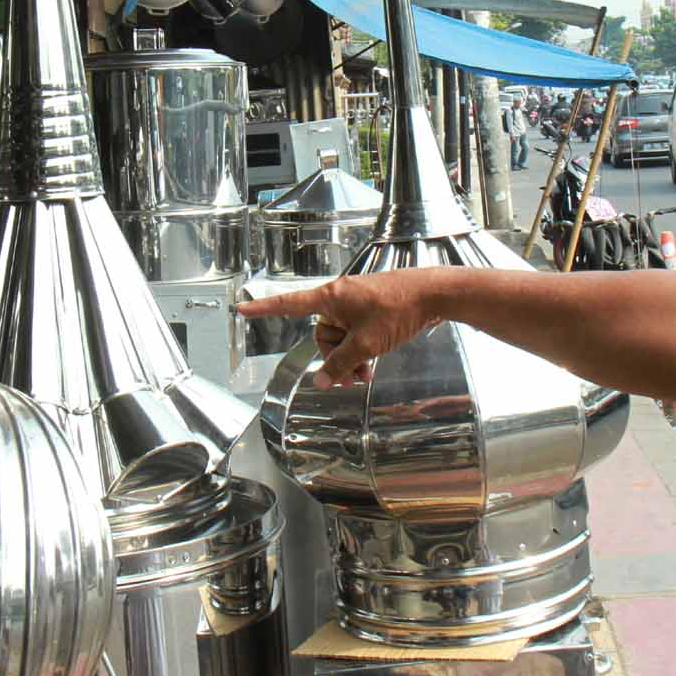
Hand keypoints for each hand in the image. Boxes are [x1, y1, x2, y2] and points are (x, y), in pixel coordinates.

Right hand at [236, 271, 441, 386]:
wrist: (432, 295)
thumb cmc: (398, 309)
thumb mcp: (366, 343)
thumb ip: (341, 363)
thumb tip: (321, 380)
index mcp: (331, 297)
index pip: (289, 304)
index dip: (264, 308)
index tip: (242, 308)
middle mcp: (339, 297)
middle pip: (321, 334)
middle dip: (334, 358)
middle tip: (353, 376)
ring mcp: (356, 303)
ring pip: (341, 337)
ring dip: (351, 358)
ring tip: (367, 374)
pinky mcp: (371, 309)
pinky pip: (355, 333)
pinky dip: (361, 349)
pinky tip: (373, 364)